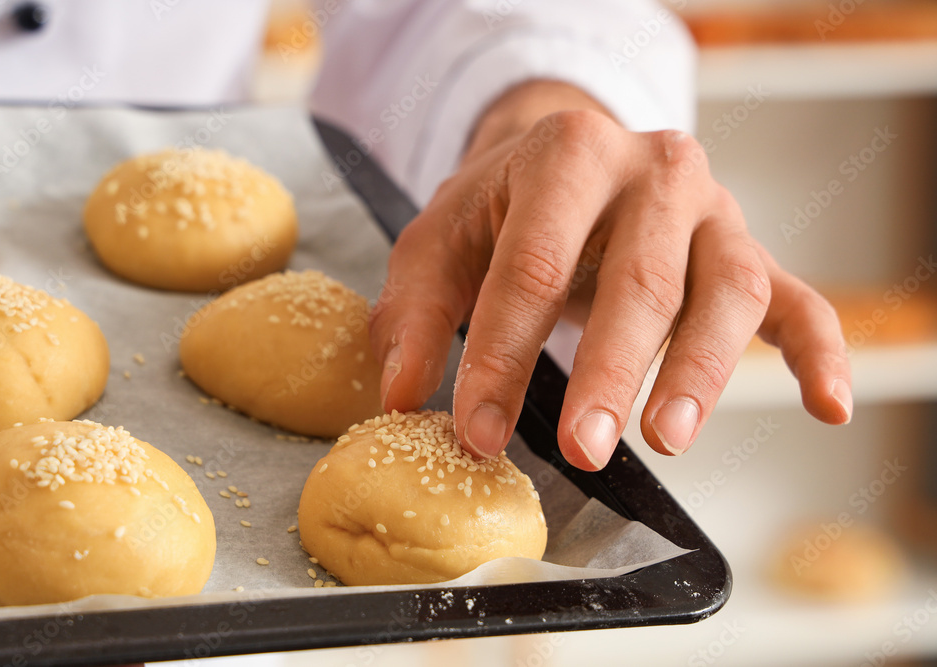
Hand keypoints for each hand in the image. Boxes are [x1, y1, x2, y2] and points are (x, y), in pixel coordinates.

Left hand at [370, 80, 851, 469]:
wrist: (570, 156)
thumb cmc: (502, 207)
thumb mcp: (440, 240)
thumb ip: (418, 314)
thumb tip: (406, 395)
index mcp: (568, 154)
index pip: (532, 265)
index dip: (501, 354)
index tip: (478, 430)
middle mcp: (654, 172)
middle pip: (639, 278)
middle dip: (607, 370)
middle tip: (580, 448)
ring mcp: (713, 210)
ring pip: (726, 289)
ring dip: (701, 370)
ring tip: (665, 438)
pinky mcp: (748, 249)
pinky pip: (797, 298)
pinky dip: (818, 350)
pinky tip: (827, 404)